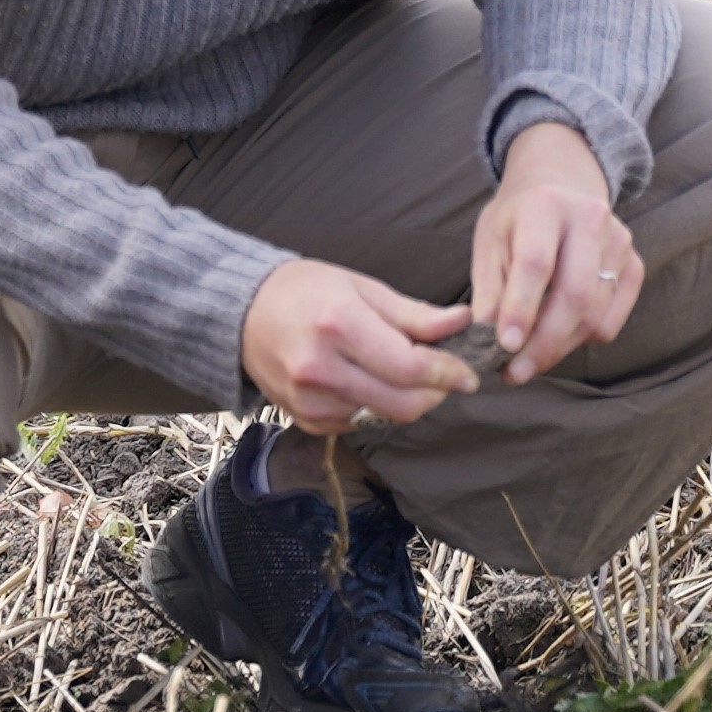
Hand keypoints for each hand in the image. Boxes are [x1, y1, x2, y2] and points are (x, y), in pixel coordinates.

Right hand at [241, 258, 477, 433]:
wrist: (241, 312)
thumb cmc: (306, 290)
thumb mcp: (362, 287)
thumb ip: (414, 314)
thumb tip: (463, 323)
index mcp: (339, 325)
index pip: (410, 368)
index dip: (449, 373)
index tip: (469, 373)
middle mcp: (321, 368)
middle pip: (402, 403)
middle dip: (434, 392)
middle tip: (443, 373)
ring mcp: (309, 400)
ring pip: (384, 417)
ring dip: (404, 399)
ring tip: (398, 369)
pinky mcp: (304, 420)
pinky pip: (359, 423)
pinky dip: (374, 406)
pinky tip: (363, 379)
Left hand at [469, 121, 644, 382]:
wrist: (562, 185)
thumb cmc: (518, 218)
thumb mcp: (490, 240)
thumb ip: (488, 288)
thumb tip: (484, 337)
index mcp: (545, 205)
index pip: (536, 263)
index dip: (520, 308)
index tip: (504, 346)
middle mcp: (590, 219)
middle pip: (575, 295)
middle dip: (543, 343)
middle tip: (514, 372)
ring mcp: (619, 242)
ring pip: (594, 315)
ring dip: (559, 348)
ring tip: (527, 361)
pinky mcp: (635, 265)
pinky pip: (610, 321)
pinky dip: (581, 339)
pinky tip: (556, 336)